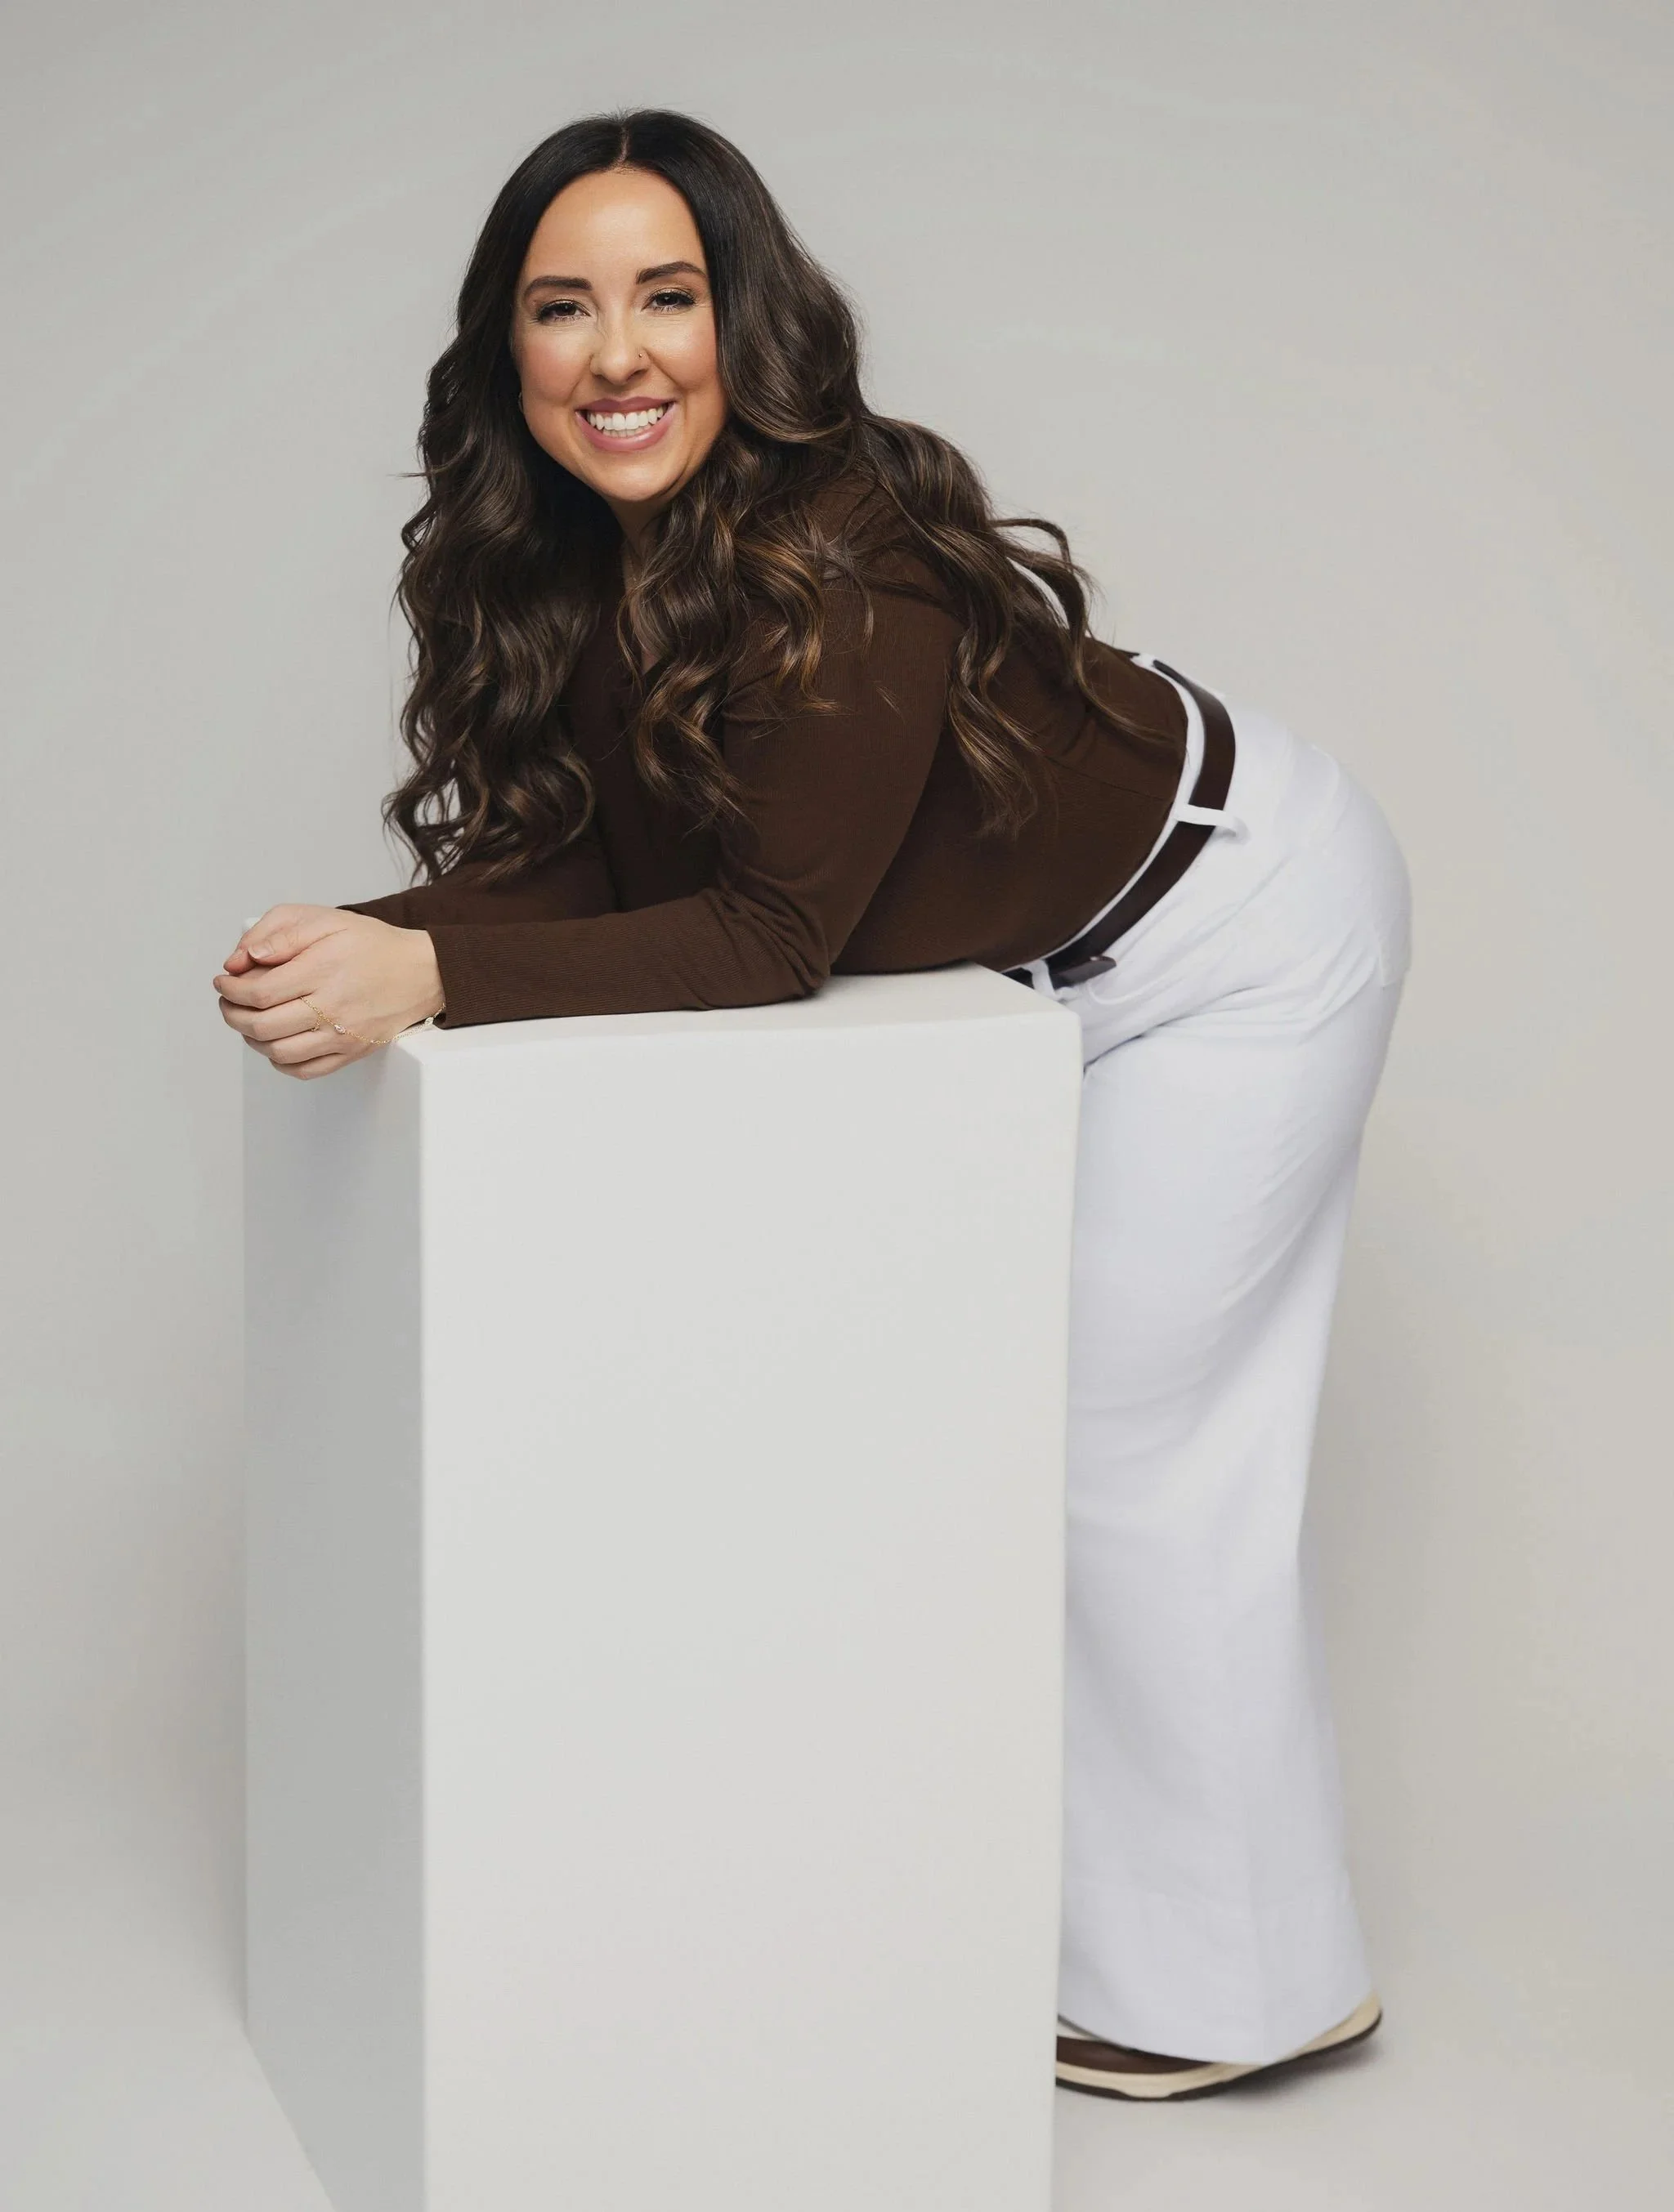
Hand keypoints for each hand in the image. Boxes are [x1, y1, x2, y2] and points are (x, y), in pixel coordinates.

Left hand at [213, 905, 445, 1080]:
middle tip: (229, 1001)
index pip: (258, 991)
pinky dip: (279, 1061)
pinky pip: (303, 1070)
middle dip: (232, 1013)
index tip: (224, 981)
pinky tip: (275, 1042)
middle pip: (262, 1026)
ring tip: (248, 1020)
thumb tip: (243, 959)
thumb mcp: (324, 919)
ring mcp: (342, 1035)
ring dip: (251, 1038)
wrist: (421, 972)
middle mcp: (332, 1007)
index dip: (230, 989)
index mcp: (322, 969)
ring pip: (278, 1052)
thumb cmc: (371, 944)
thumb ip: (278, 932)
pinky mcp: (350, 1052)